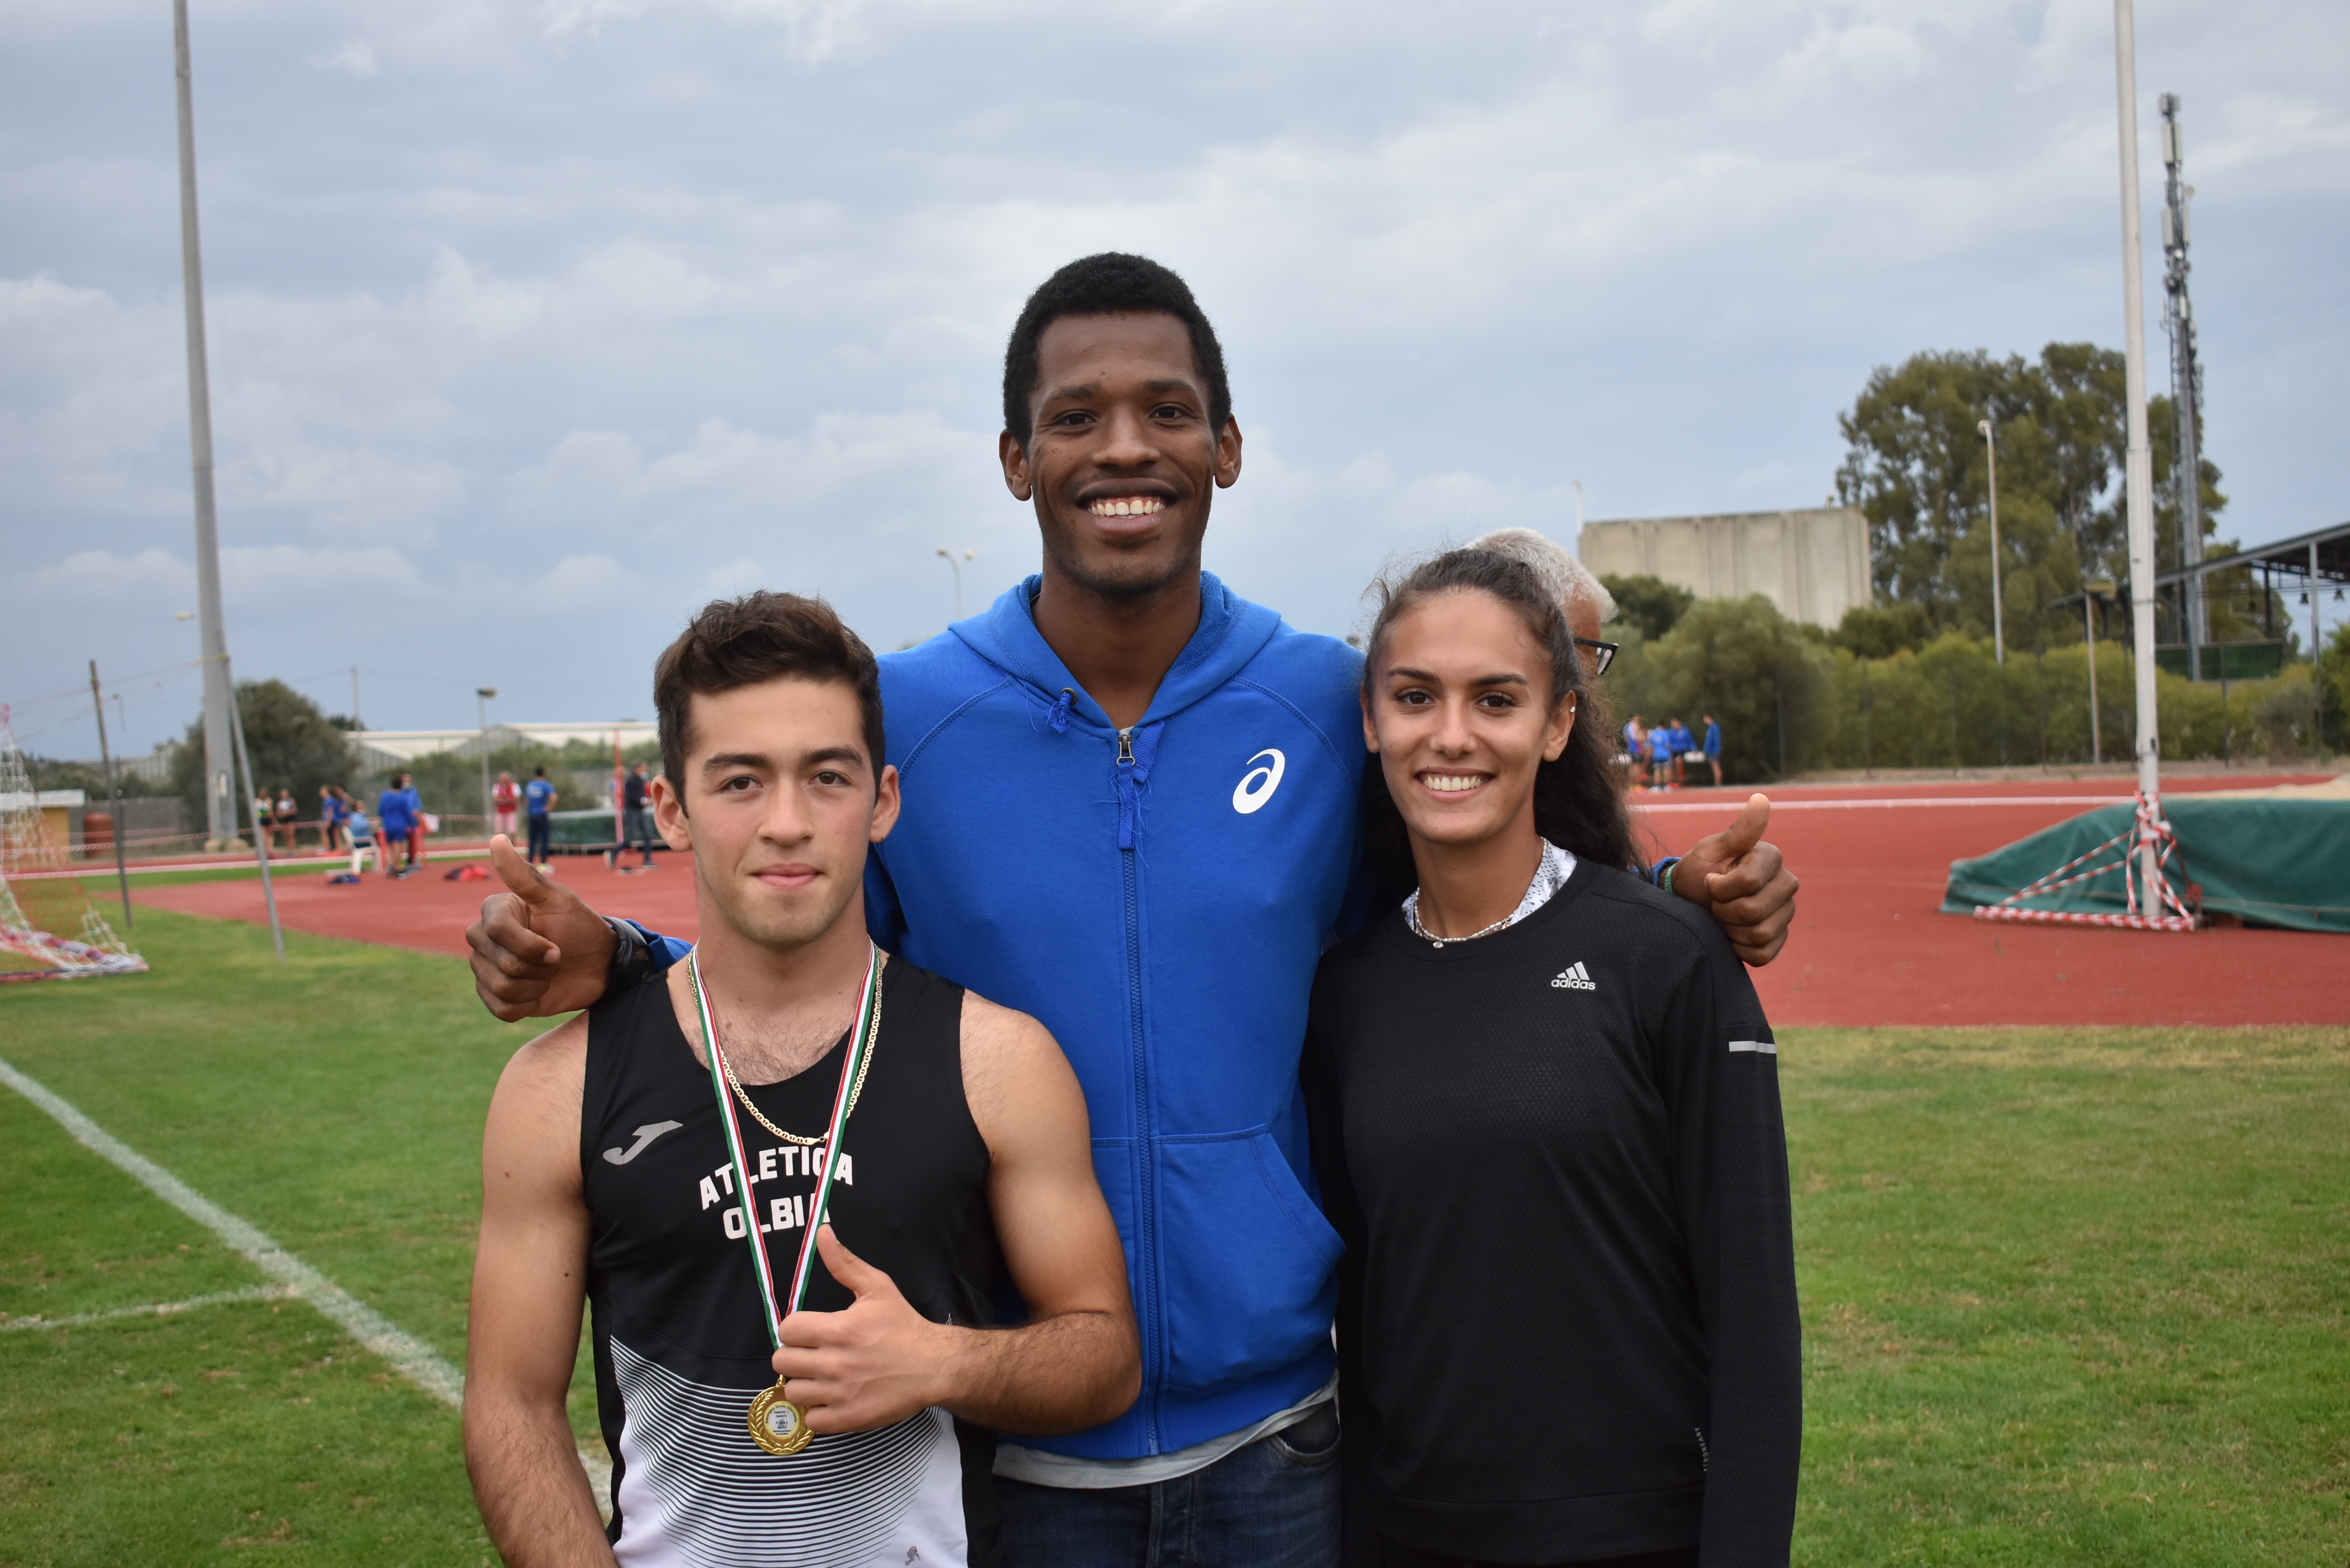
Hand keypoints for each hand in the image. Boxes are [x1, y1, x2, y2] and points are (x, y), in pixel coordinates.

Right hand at [466, 835, 618, 1021]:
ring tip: (549, 974)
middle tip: (556, 958)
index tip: (557, 947)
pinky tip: (539, 992)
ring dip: (536, 986)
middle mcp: (483, 939)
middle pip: (500, 963)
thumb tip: (497, 840)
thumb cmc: (580, 927)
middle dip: (538, 966)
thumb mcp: (558, 899)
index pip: (497, 931)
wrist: (599, 965)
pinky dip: (527, 1004)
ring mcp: (487, 969)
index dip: (531, 945)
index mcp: (494, 912)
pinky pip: (500, 1009)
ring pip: (501, 987)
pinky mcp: (496, 996)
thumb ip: (524, 875)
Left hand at [773, 1228, 957, 1433]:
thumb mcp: (878, 1288)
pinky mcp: (848, 1418)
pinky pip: (811, 1419)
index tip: (810, 1331)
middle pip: (781, 1361)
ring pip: (792, 1391)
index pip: (787, 1329)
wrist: (934, 1365)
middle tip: (814, 1354)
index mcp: (839, 1329)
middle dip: (795, 1355)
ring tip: (823, 1377)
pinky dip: (818, 1410)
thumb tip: (822, 1232)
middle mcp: (835, 1363)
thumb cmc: (903, 1325)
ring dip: (804, 1384)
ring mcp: (841, 1393)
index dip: (796, 1329)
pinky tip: (833, 1397)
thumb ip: (844, 1263)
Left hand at [1670, 793, 1798, 966]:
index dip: (1720, 887)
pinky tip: (1731, 935)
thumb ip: (1739, 831)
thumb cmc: (1698, 872)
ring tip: (1722, 917)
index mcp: (1771, 858)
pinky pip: (1764, 954)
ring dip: (1731, 929)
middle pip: (1755, 911)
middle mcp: (1786, 884)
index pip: (1749, 882)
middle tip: (1715, 902)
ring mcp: (1786, 913)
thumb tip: (1761, 799)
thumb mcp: (1711, 849)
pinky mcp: (1779, 939)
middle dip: (1724, 910)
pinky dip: (1740, 949)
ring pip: (1760, 934)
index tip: (1710, 881)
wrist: (1691, 903)